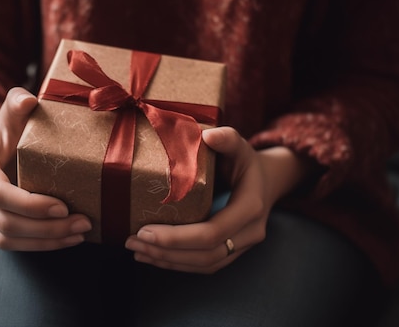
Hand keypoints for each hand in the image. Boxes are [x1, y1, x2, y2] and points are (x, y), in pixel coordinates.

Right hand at [0, 87, 91, 250]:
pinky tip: (68, 240)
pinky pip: (12, 244)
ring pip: (7, 238)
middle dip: (46, 228)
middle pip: (5, 221)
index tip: (63, 206)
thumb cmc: (9, 129)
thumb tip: (29, 100)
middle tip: (82, 222)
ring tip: (80, 233)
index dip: (30, 204)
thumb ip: (17, 103)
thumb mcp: (12, 113)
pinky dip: (41, 246)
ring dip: (46, 241)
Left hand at [125, 126, 314, 273]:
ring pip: (205, 264)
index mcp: (250, 207)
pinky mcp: (232, 251)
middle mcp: (250, 232)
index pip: (212, 232)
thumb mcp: (240, 145)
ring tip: (137, 250)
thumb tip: (207, 135)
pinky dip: (177, 263)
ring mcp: (242, 245)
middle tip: (133, 241)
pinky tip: (152, 256)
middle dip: (166, 252)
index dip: (178, 237)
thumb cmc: (246, 161)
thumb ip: (226, 138)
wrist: (266, 180)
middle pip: (206, 255)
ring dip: (168, 261)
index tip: (145, 231)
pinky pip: (205, 264)